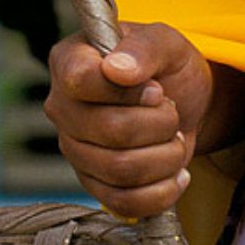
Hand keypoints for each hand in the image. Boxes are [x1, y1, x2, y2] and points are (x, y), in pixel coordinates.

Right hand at [42, 22, 211, 218]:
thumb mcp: (166, 42)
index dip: (127, 91)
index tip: (155, 89)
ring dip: (166, 157)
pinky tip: (175, 173)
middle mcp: (63, 108)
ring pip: (121, 169)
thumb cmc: (166, 67)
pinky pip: (123, 202)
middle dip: (161, 124)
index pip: (81, 81)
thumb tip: (117, 69)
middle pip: (111, 131)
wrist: (182, 103)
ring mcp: (74, 150)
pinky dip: (161, 192)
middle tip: (172, 113)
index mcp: (70, 63)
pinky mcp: (92, 183)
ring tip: (175, 140)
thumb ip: (144, 48)